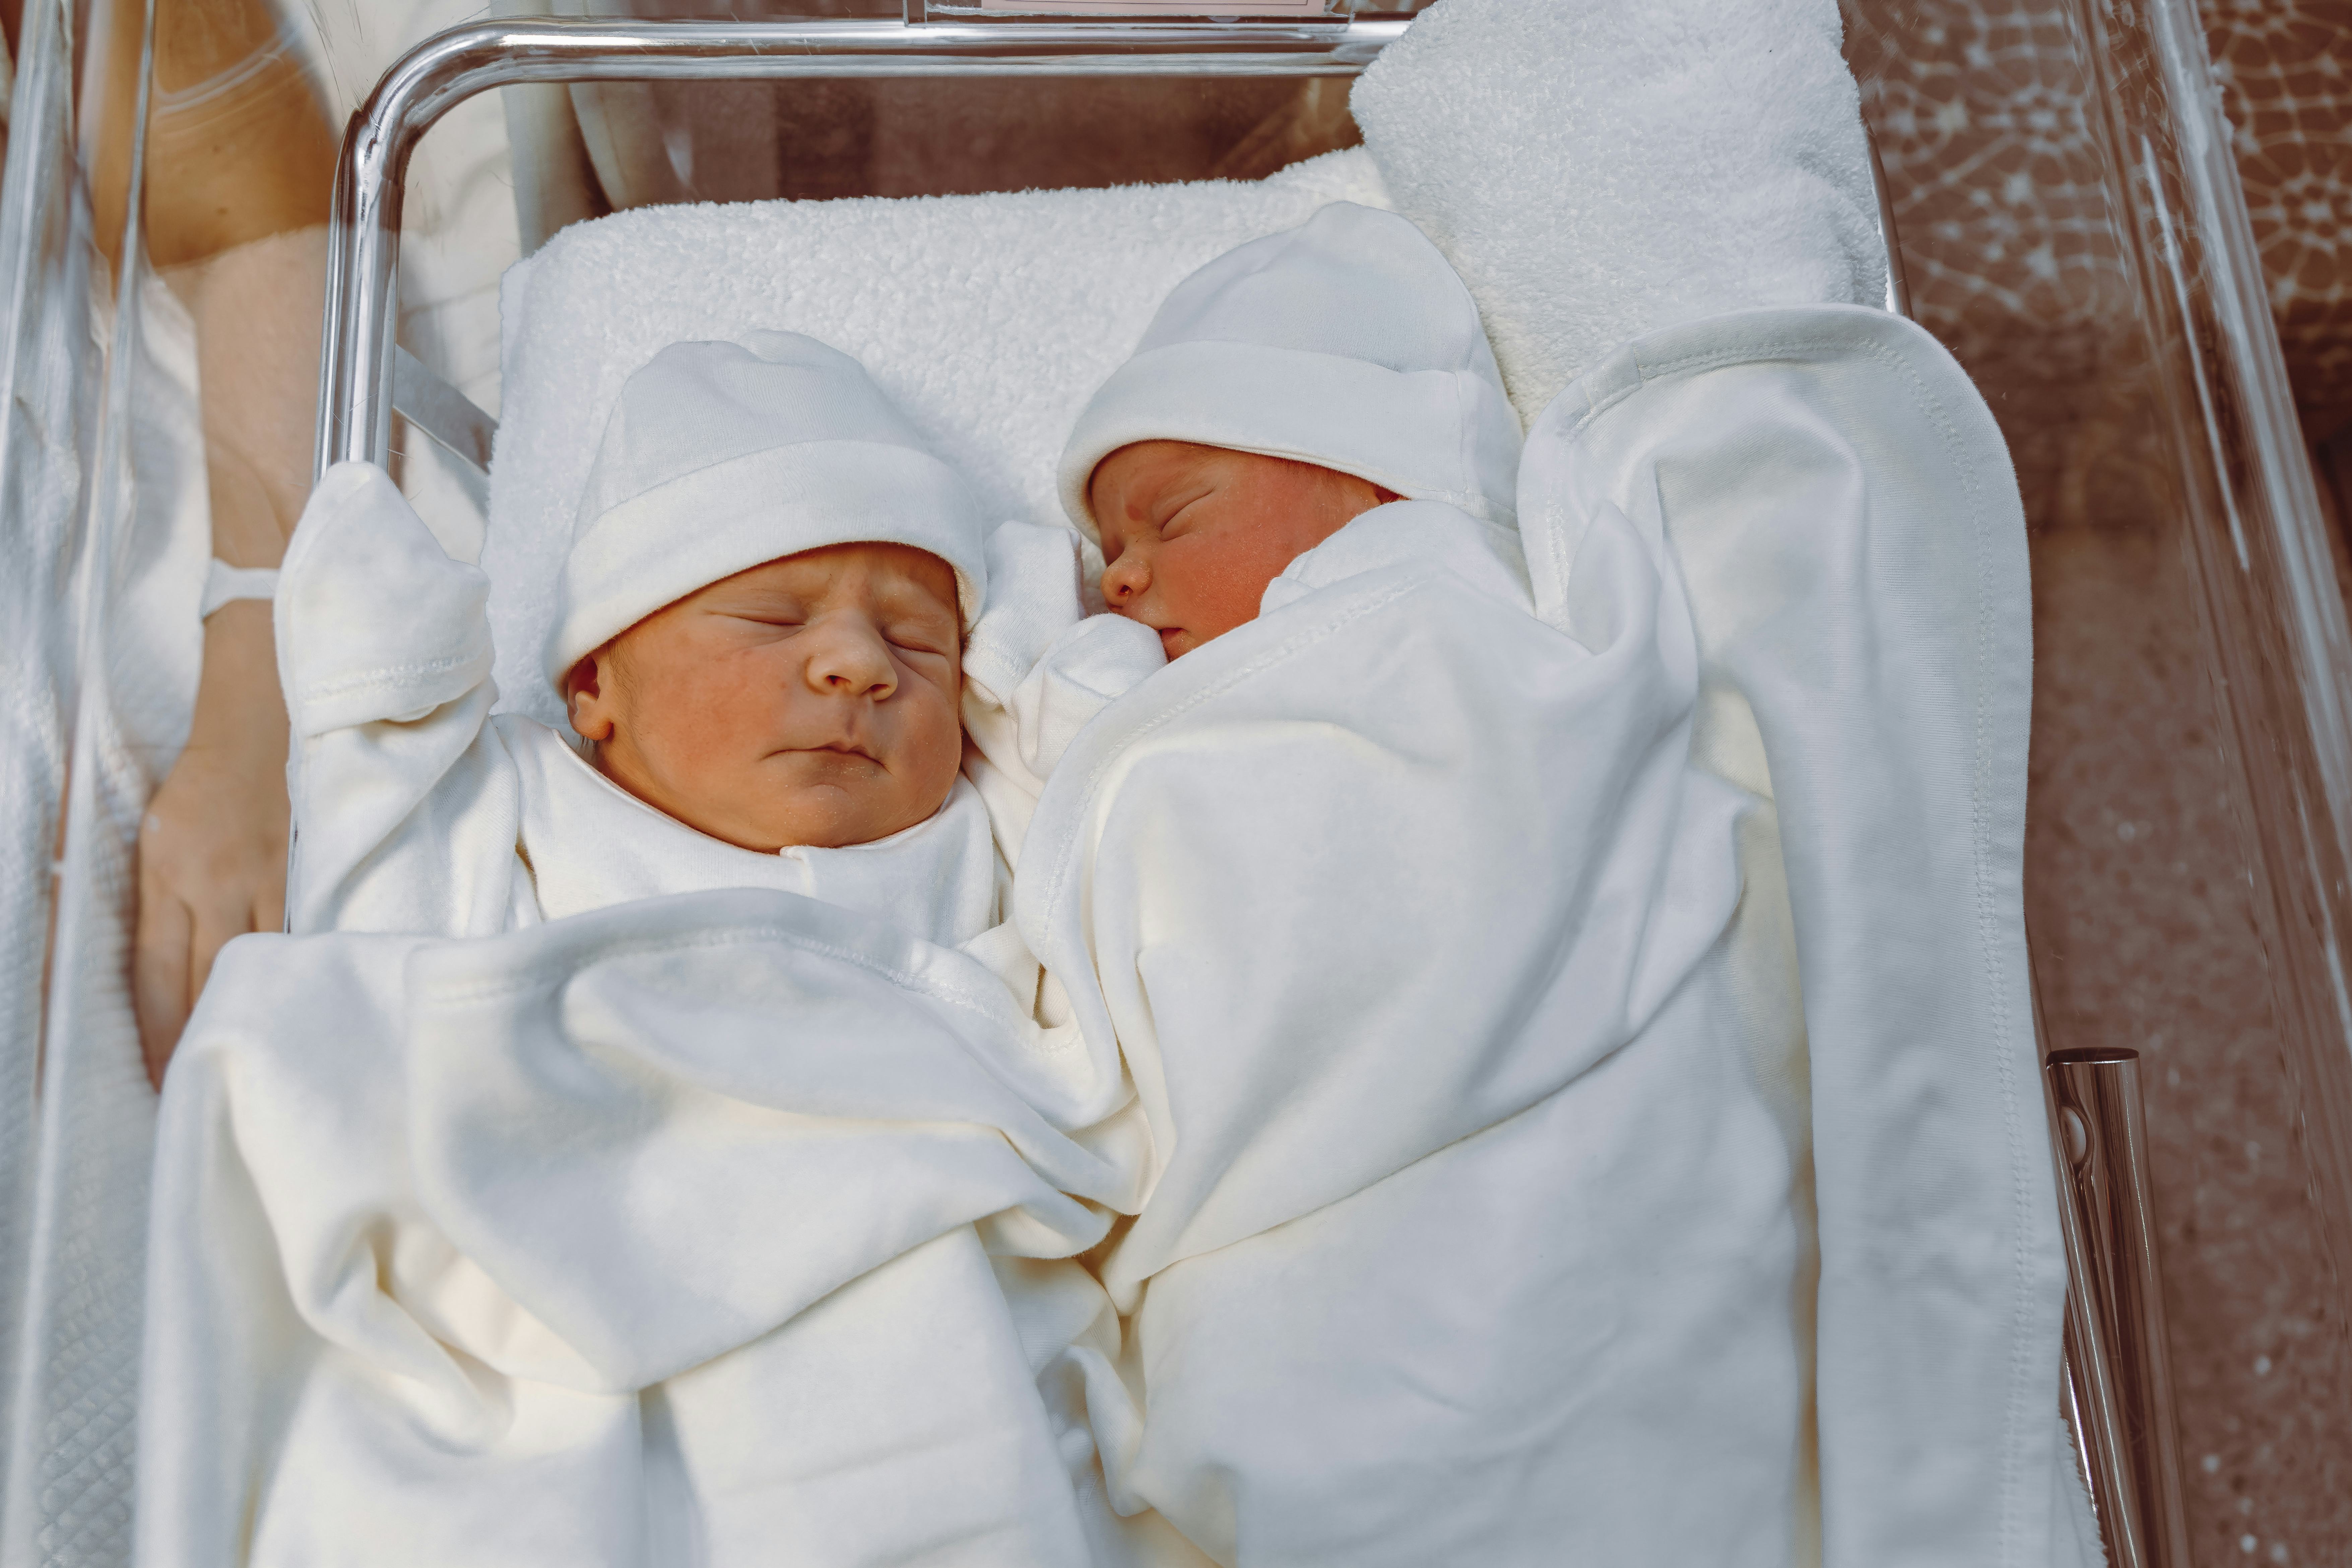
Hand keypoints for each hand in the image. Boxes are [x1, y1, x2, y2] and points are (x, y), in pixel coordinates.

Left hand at [134, 602, 287, 1087]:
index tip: (163, 1077)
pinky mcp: (308, 869)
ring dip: (257, 1012)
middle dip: (207, 1036)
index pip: (160, 974)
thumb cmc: (200, 783)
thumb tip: (151, 977)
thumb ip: (153, 904)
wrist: (264, 717)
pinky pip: (304, 932)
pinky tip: (305, 1005)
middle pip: (212, 978)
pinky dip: (300, 973)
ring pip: (263, 962)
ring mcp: (269, 875)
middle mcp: (217, 879)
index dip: (161, 1033)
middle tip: (209, 1087)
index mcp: (168, 872)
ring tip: (259, 1059)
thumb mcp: (152, 840)